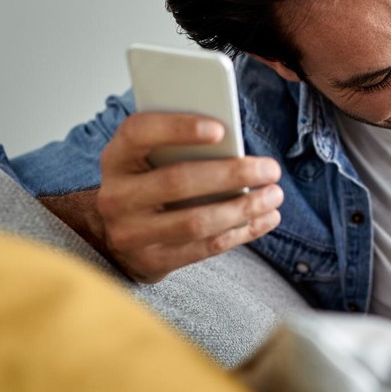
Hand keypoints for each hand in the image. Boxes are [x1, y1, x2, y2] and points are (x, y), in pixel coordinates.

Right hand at [96, 112, 282, 282]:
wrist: (117, 235)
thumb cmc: (149, 183)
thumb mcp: (151, 158)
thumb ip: (181, 148)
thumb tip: (234, 145)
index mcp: (117, 158)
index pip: (139, 133)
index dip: (178, 129)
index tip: (220, 129)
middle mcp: (116, 196)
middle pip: (178, 182)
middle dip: (232, 174)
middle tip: (271, 169)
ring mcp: (130, 234)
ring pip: (196, 222)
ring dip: (244, 208)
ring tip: (274, 195)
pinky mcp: (153, 262)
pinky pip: (205, 247)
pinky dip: (242, 232)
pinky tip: (266, 218)